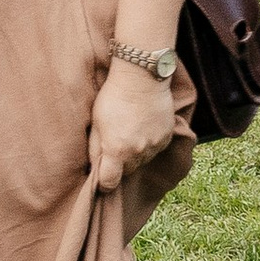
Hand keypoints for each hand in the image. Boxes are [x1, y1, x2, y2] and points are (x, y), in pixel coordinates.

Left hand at [88, 54, 181, 195]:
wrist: (142, 77)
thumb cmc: (113, 97)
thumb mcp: (96, 122)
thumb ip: (94, 149)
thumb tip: (93, 167)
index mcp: (116, 151)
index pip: (109, 182)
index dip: (104, 183)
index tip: (102, 177)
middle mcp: (137, 152)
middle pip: (127, 171)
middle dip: (120, 164)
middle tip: (115, 144)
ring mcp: (154, 146)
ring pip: (142, 161)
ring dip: (135, 154)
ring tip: (130, 132)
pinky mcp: (166, 137)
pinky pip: (155, 150)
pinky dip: (149, 144)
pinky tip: (143, 127)